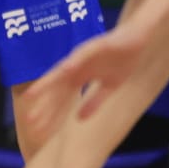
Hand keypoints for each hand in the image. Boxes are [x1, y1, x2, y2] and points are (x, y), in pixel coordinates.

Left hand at [20, 24, 148, 127]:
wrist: (138, 36)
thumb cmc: (122, 59)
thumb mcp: (109, 87)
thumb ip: (94, 101)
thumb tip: (79, 119)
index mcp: (80, 77)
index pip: (62, 99)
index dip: (52, 114)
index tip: (39, 131)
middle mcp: (77, 67)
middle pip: (57, 88)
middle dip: (44, 104)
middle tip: (30, 121)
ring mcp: (84, 56)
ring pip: (62, 71)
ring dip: (47, 83)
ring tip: (32, 95)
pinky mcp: (97, 45)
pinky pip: (83, 54)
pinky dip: (74, 61)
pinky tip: (65, 70)